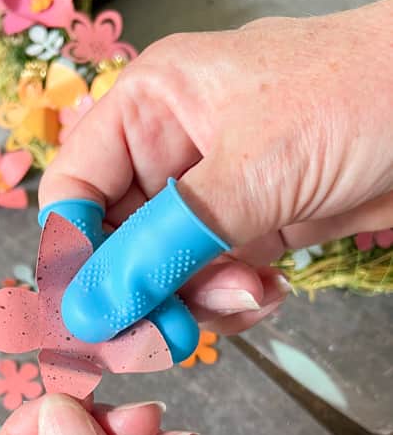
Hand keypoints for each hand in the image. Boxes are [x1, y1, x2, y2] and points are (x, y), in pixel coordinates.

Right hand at [39, 0, 392, 334]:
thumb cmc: (361, 99)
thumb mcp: (251, 173)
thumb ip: (162, 248)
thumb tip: (87, 310)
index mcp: (149, 109)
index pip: (74, 191)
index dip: (72, 255)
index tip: (88, 316)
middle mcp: (168, 152)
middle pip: (114, 245)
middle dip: (144, 292)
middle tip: (167, 335)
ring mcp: (210, 197)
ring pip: (162, 275)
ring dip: (197, 301)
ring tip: (248, 291)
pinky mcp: (250, 229)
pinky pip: (211, 284)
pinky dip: (233, 301)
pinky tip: (268, 289)